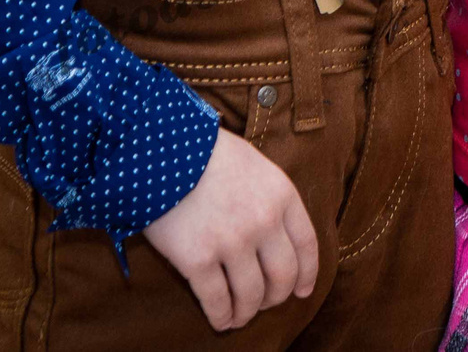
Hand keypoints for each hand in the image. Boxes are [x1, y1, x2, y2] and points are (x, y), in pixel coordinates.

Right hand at [144, 127, 320, 330]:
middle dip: (276, 297)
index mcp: (281, 195)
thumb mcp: (253, 164)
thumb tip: (275, 232)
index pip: (307, 244)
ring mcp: (232, 241)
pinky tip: (220, 321)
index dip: (307, 274)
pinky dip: (221, 317)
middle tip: (265, 303)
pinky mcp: (198, 259)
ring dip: (247, 312)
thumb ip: (269, 196)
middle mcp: (264, 221)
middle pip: (283, 276)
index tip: (302, 290)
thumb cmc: (205, 152)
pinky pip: (217, 301)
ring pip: (252, 295)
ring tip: (239, 317)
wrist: (161, 146)